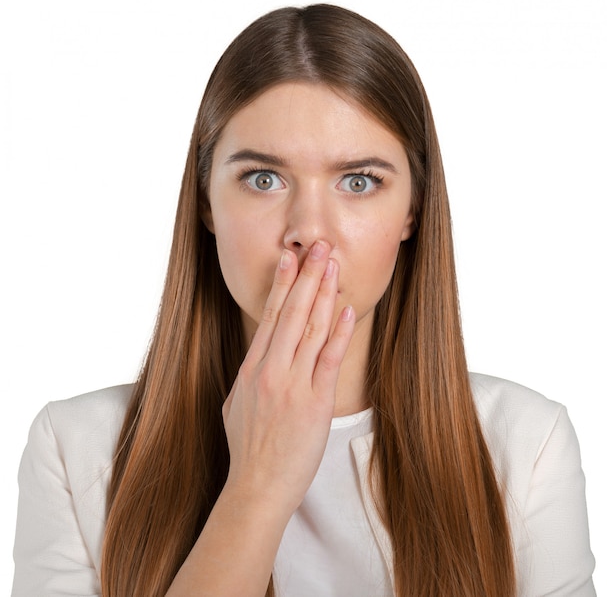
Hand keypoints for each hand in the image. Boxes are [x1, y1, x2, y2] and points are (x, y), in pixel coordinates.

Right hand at [222, 240, 354, 515]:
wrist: (257, 487)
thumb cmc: (248, 449)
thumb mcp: (236, 405)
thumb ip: (250, 376)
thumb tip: (259, 357)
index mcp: (251, 369)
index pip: (269, 317)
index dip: (282, 284)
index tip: (291, 258)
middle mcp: (270, 371)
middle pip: (291, 313)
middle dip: (307, 276)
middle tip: (318, 246)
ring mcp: (292, 385)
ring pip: (310, 329)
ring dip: (324, 294)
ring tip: (333, 266)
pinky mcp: (315, 403)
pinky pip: (328, 360)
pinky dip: (338, 332)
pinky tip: (346, 309)